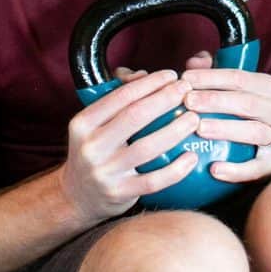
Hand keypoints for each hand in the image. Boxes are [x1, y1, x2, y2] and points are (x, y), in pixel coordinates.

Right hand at [61, 69, 199, 223]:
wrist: (76, 196)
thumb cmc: (94, 150)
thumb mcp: (94, 123)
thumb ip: (117, 96)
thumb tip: (144, 76)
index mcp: (83, 123)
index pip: (121, 96)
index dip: (150, 83)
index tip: (172, 76)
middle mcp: (91, 146)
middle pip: (135, 116)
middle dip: (165, 99)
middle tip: (186, 90)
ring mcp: (104, 172)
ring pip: (146, 148)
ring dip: (175, 130)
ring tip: (194, 119)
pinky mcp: (119, 194)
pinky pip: (153, 181)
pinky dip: (175, 170)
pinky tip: (191, 157)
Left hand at [181, 57, 270, 182]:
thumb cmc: (253, 111)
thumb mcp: (241, 87)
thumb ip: (215, 71)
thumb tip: (194, 62)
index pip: (242, 78)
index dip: (212, 77)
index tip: (187, 78)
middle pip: (248, 103)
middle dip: (216, 100)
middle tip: (188, 101)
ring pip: (255, 132)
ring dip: (225, 129)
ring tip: (199, 128)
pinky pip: (256, 169)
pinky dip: (236, 170)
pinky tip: (214, 169)